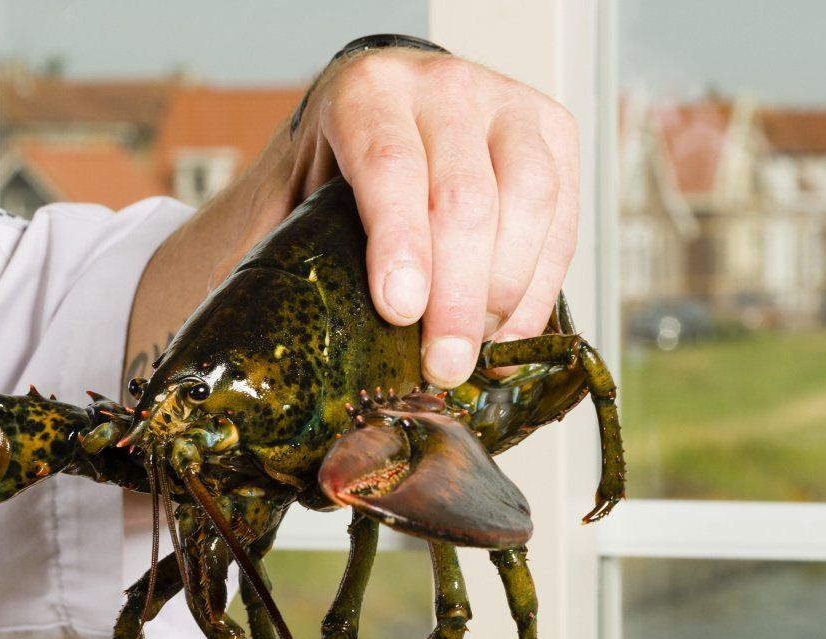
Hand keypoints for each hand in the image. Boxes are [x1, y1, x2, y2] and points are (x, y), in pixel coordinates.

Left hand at [271, 47, 579, 386]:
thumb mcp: (291, 198)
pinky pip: (562, 220)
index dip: (401, 245)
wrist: (383, 116)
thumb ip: (286, 250)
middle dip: (457, 296)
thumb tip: (262, 337)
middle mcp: (444, 87)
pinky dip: (538, 290)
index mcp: (368, 91)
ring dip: (505, 294)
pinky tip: (507, 334)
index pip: (391, 166)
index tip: (400, 311)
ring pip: (529, 202)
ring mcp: (507, 105)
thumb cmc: (333, 169)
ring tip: (473, 350)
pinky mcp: (554, 134)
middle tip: (443, 364)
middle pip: (466, 197)